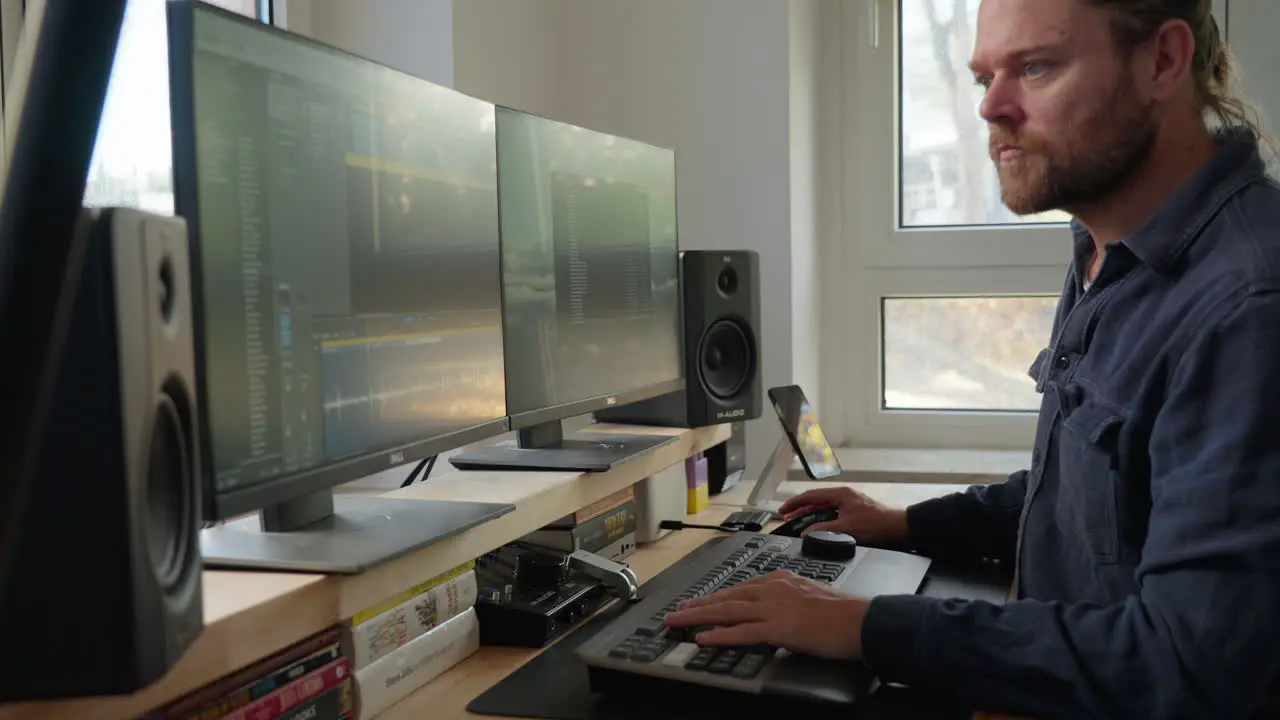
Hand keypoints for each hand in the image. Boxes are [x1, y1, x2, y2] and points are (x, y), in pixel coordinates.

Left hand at [663, 570, 868, 659]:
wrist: (861, 620)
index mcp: (781, 580)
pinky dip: (720, 635)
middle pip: (727, 596)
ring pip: (727, 610)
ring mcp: (773, 607)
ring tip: (678, 620)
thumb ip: (790, 601)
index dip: (717, 596)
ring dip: (698, 616)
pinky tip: (703, 638)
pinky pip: (742, 632)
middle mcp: (772, 589)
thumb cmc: (843, 612)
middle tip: (677, 609)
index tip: (699, 601)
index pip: (741, 588)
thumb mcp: (810, 596)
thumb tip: (781, 613)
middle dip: (699, 604)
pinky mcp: (778, 627)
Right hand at [778, 486, 908, 542]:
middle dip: (800, 508)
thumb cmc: (876, 525)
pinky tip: (817, 526)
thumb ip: (823, 530)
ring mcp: (849, 504)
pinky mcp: (854, 513)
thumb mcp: (846, 529)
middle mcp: (844, 496)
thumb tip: (805, 533)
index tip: (783, 511)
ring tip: (797, 521)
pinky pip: (832, 513)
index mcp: (840, 494)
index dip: (794, 503)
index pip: (810, 496)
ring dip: (810, 514)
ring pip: (823, 507)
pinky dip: (821, 519)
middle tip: (787, 517)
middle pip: (816, 500)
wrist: (899, 530)